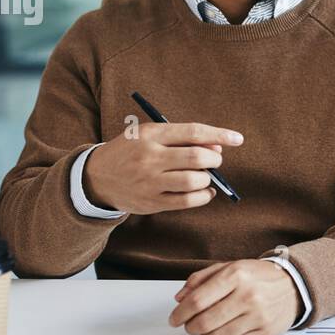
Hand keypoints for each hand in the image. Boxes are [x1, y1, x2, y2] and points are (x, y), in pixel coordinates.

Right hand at [83, 122, 241, 214]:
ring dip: (207, 179)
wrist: (97, 177)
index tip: (237, 139)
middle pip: (195, 158)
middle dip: (214, 160)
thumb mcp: (149, 135)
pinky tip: (205, 192)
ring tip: (204, 176)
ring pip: (193, 181)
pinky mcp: (151, 202)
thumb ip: (181, 138)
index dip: (218, 135)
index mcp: (151, 134)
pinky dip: (203, 197)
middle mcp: (149, 157)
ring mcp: (150, 182)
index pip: (192, 132)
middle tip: (215, 161)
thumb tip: (217, 148)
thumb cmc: (132, 151)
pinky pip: (187, 202)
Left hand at [168, 259, 302, 334]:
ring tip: (207, 329)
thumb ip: (201, 279)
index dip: (180, 313)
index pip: (197, 301)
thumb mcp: (229, 267)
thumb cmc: (258, 276)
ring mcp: (258, 316)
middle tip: (189, 325)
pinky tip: (224, 333)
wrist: (293, 285)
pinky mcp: (266, 332)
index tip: (174, 319)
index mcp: (236, 275)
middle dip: (190, 327)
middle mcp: (248, 295)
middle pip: (204, 322)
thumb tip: (180, 298)